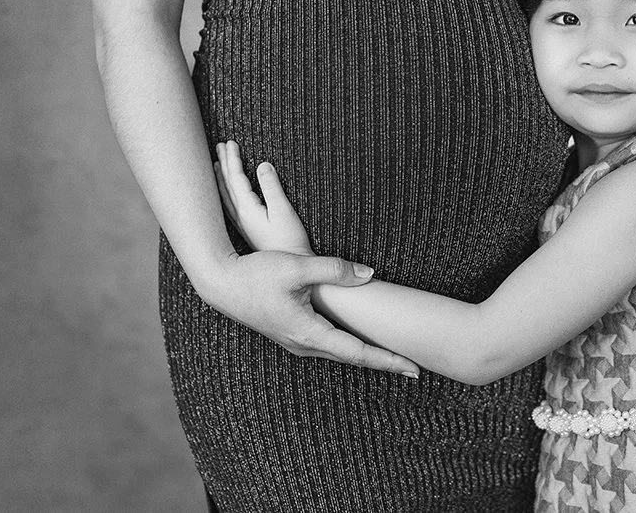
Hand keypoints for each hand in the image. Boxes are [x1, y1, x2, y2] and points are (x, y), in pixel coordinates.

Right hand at [204, 140, 419, 377]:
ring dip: (368, 356)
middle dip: (385, 362)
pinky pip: (329, 346)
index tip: (414, 369)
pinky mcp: (292, 334)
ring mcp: (297, 342)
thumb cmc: (256, 274)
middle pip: (354, 359)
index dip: (388, 360)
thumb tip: (369, 274)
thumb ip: (334, 269)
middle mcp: (304, 344)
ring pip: (341, 354)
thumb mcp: (297, 267)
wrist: (221, 283)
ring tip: (394, 357)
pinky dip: (351, 348)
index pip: (358, 353)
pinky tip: (361, 343)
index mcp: (308, 333)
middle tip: (415, 368)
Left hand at [214, 141, 312, 253]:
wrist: (290, 272)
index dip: (232, 159)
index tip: (230, 142)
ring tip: (216, 166)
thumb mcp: (285, 212)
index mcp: (247, 210)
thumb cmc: (291, 243)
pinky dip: (224, 194)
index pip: (235, 178)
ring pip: (225, 196)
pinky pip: (229, 206)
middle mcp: (240, 217)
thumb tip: (263, 165)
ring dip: (221, 179)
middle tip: (219, 147)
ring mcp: (242, 226)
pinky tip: (225, 194)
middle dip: (223, 164)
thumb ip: (272, 188)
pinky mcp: (248, 232)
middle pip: (226, 185)